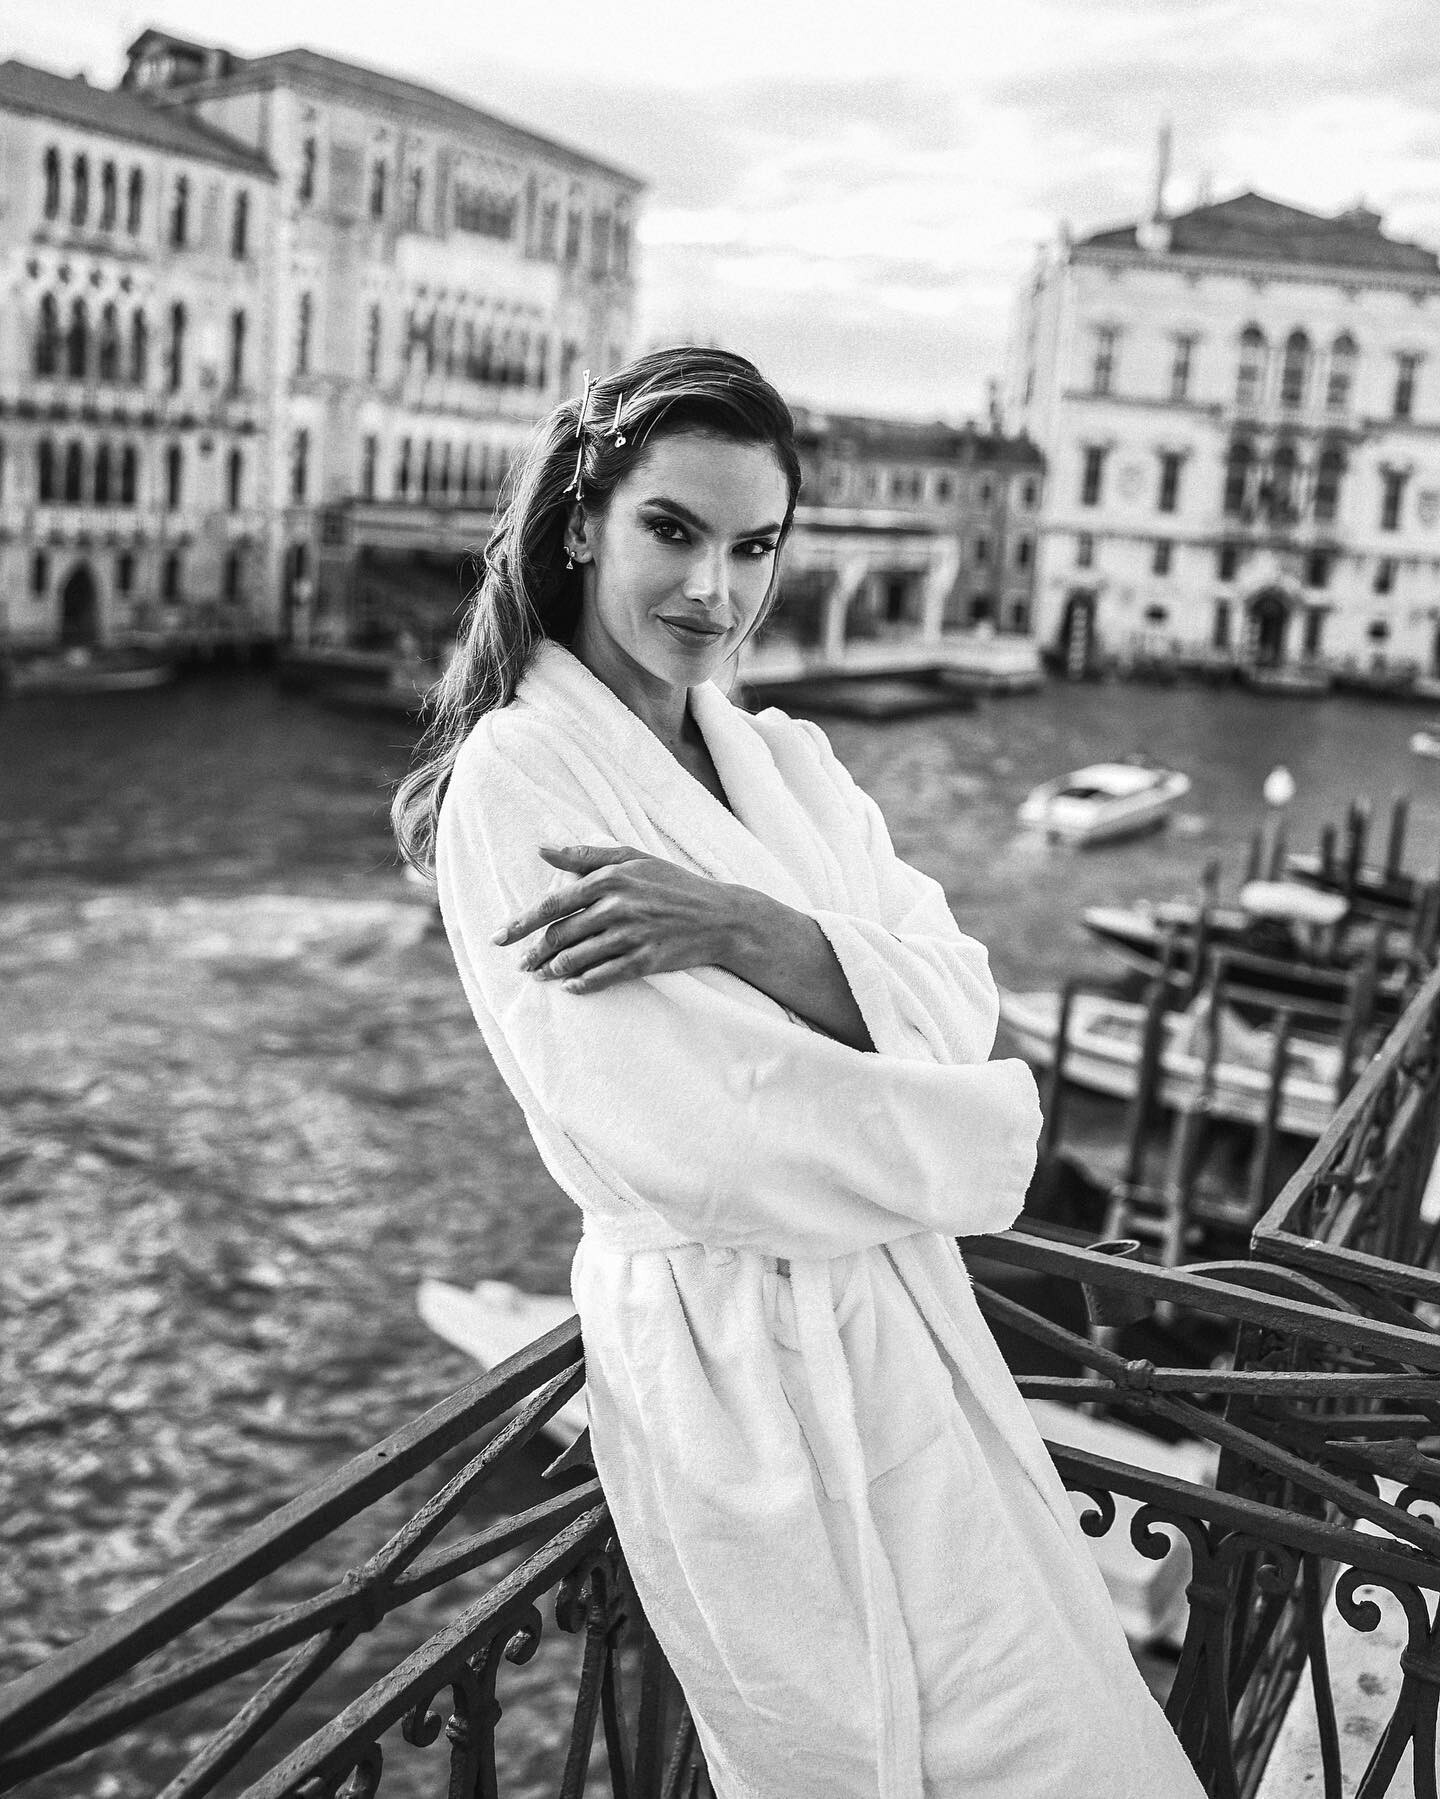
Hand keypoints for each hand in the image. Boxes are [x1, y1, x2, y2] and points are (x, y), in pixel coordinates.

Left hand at [491, 844, 741, 992]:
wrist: (720, 916)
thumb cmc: (673, 883)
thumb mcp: (633, 858)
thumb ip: (585, 854)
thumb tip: (542, 850)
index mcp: (609, 878)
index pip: (552, 905)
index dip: (520, 924)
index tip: (498, 938)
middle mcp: (617, 907)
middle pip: (560, 935)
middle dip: (534, 953)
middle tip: (522, 964)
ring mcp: (632, 935)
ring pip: (576, 959)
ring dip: (553, 971)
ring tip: (542, 975)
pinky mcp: (645, 961)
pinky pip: (602, 976)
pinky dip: (581, 984)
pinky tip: (570, 987)